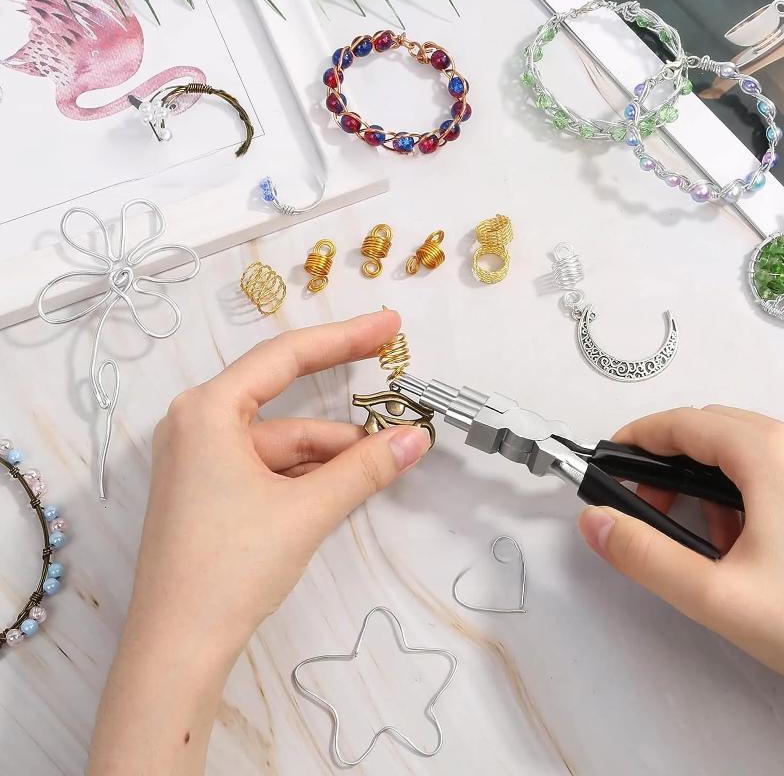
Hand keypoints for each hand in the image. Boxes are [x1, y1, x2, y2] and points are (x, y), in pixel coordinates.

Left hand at [89, 310, 429, 774]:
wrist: (177, 648)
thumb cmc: (232, 565)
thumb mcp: (306, 510)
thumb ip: (365, 468)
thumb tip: (417, 437)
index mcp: (208, 409)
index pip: (286, 357)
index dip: (344, 338)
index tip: (389, 325)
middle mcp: (197, 423)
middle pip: (286, 405)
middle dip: (343, 420)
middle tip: (399, 408)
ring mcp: (199, 459)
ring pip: (281, 444)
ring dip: (329, 458)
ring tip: (380, 471)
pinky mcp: (206, 490)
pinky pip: (266, 468)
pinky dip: (305, 477)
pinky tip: (341, 490)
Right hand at [578, 406, 783, 679]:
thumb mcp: (718, 596)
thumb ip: (644, 556)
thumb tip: (595, 523)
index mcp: (767, 456)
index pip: (682, 423)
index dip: (636, 438)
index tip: (609, 461)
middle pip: (712, 429)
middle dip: (667, 460)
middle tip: (646, 503)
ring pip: (744, 449)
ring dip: (704, 477)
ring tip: (696, 532)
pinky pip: (773, 468)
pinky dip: (741, 489)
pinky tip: (741, 540)